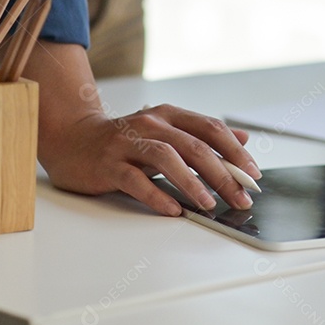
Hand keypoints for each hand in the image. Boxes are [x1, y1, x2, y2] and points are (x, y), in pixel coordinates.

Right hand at [26, 42, 261, 216]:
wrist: (71, 139)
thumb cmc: (123, 139)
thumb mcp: (166, 131)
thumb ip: (202, 135)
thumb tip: (243, 139)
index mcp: (168, 115)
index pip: (210, 129)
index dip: (235, 151)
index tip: (253, 175)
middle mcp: (150, 124)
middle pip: (194, 146)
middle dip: (223, 174)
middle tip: (241, 196)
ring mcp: (127, 143)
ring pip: (167, 159)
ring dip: (193, 183)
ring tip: (210, 203)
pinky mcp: (108, 164)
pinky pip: (135, 180)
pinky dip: (157, 195)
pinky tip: (173, 209)